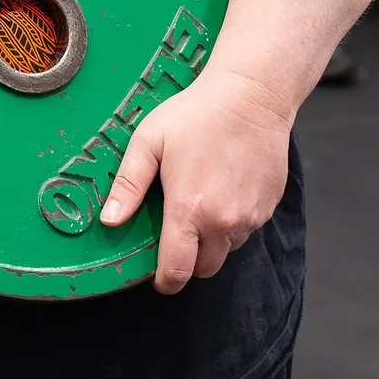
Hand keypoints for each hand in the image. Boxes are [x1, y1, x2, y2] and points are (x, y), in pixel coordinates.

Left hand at [98, 67, 293, 292]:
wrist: (251, 97)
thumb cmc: (195, 115)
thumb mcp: (148, 143)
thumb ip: (128, 185)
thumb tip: (109, 221)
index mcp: (190, 210)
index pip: (177, 270)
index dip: (164, 281)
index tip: (156, 278)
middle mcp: (224, 222)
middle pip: (205, 269)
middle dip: (187, 263)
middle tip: (174, 238)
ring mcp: (251, 216)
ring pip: (227, 250)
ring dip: (211, 242)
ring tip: (197, 206)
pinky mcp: (269, 207)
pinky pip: (246, 230)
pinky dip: (232, 224)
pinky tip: (220, 192)